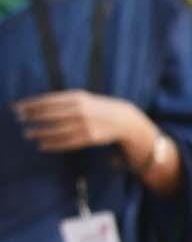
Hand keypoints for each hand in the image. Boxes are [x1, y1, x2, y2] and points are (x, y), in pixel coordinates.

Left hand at [14, 90, 159, 171]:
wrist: (124, 119)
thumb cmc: (99, 108)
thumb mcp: (83, 99)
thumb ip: (64, 101)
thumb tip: (40, 105)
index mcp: (77, 96)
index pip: (49, 100)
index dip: (32, 104)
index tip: (18, 107)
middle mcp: (80, 110)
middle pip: (50, 113)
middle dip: (33, 116)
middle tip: (18, 118)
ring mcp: (85, 125)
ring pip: (57, 129)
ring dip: (41, 132)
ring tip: (27, 133)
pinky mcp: (89, 138)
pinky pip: (67, 142)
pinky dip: (53, 144)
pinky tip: (42, 145)